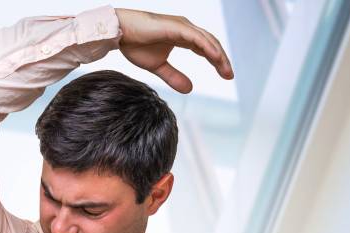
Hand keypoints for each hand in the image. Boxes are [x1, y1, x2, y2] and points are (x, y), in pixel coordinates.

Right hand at [114, 8, 232, 93]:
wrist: (120, 33)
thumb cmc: (135, 44)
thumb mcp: (158, 66)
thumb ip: (174, 76)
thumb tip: (190, 89)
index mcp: (182, 36)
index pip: (205, 48)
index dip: (216, 61)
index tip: (225, 75)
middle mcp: (185, 28)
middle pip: (210, 44)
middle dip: (221, 60)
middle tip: (229, 75)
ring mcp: (182, 26)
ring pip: (207, 40)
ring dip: (219, 55)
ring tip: (226, 70)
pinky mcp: (177, 27)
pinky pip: (197, 38)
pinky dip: (208, 48)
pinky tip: (216, 58)